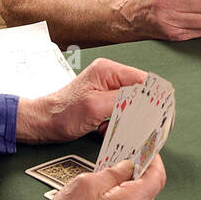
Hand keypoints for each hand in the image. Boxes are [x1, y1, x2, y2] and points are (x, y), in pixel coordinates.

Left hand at [16, 58, 145, 144]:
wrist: (42, 123)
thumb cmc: (62, 115)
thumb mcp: (95, 107)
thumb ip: (124, 100)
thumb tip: (149, 99)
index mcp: (109, 70)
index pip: (145, 80)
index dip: (154, 99)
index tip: (158, 117)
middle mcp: (110, 75)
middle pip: (141, 92)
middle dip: (138, 112)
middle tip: (131, 127)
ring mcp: (107, 87)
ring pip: (133, 104)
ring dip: (127, 119)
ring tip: (110, 127)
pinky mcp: (104, 99)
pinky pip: (122, 110)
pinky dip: (118, 122)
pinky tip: (105, 129)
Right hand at [40, 157, 165, 199]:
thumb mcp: (87, 183)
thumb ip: (114, 172)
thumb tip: (128, 167)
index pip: (157, 178)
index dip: (153, 162)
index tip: (149, 155)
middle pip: (149, 194)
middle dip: (138, 180)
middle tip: (123, 169)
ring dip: (129, 197)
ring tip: (107, 191)